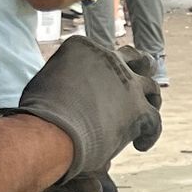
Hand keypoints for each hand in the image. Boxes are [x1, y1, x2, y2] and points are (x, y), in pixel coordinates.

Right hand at [15, 38, 162, 185]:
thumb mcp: (44, 83)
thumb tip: (63, 90)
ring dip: (151, 99)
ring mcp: (127, 83)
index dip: (104, 68)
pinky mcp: (139, 110)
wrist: (50, 131)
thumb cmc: (37, 112)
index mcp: (83, 47)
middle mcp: (109, 58)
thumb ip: (60, 80)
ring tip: (148, 111)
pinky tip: (141, 145)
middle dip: (139, 66)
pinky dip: (150, 134)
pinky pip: (155, 120)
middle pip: (132, 58)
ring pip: (150, 87)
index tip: (100, 82)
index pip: (100, 52)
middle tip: (141, 76)